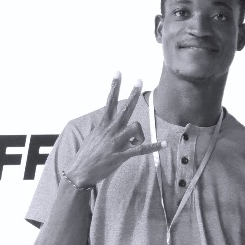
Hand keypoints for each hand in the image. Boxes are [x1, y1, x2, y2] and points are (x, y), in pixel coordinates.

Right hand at [65, 73, 163, 187]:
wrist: (80, 172)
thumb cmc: (87, 155)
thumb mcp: (94, 137)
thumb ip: (106, 130)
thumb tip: (116, 127)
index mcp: (103, 125)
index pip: (109, 101)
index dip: (114, 86)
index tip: (118, 72)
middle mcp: (110, 130)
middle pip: (125, 109)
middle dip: (132, 94)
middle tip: (139, 80)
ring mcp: (116, 142)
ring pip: (136, 128)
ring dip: (140, 134)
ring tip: (137, 143)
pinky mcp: (121, 155)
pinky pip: (141, 149)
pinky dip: (154, 147)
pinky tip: (164, 145)